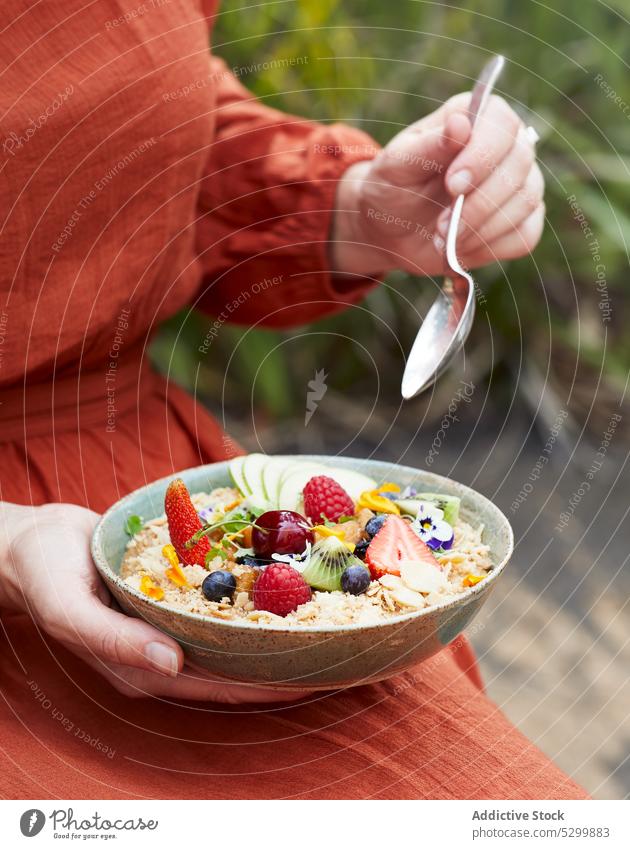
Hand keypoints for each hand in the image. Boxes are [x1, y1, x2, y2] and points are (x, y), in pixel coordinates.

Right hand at [0, 502, 309, 702]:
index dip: (274, 682)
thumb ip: (114, 639)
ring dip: (279, 627)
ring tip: (331, 614)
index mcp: (146, 668)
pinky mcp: (174, 594)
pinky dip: (255, 593)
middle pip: (240, 663)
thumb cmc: (44, 574)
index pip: (224, 685)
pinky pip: (223, 599)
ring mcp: (171, 623)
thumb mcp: (68, 609)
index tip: (324, 672)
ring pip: (236, 633)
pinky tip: (287, 575)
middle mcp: (166, 651)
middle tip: (345, 643)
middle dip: (290, 658)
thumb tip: (172, 663)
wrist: (33, 540)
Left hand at [331, 93, 543, 276]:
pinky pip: (524, 236)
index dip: (483, 155)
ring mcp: (519, 184)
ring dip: (481, 229)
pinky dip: (490, 247)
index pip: (502, 123)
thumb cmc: (393, 188)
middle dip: (478, 202)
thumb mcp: (397, 166)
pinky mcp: (521, 222)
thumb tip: (460, 123)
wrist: (392, 231)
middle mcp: (506, 146)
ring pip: (526, 202)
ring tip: (442, 237)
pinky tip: (461, 248)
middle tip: (441, 225)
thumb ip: (428, 146)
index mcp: (475, 118)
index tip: (452, 185)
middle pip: (520, 163)